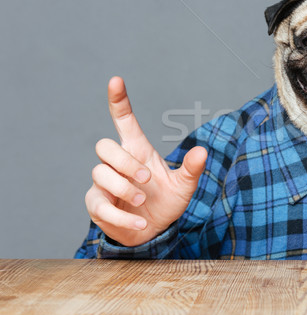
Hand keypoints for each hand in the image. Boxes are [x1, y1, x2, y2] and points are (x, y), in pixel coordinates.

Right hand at [85, 77, 206, 246]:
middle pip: (105, 147)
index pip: (123, 120)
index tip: (116, 80)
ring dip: (125, 189)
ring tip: (143, 201)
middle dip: (125, 163)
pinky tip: (140, 224)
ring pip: (100, 174)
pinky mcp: (97, 206)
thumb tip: (202, 151)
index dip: (119, 101)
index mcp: (138, 151)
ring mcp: (104, 184)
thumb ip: (191, 169)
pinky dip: (122, 217)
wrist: (153, 233)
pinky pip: (100, 205)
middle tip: (147, 180)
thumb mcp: (184, 186)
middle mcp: (118, 164)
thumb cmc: (166, 202)